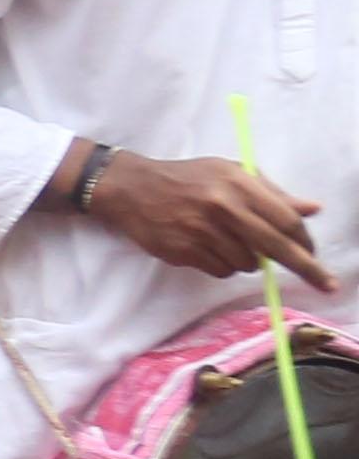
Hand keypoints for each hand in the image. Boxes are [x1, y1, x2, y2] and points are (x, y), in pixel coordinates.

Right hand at [87, 151, 331, 292]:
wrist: (132, 188)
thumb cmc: (189, 178)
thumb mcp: (231, 173)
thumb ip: (273, 193)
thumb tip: (313, 210)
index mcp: (238, 184)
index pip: (286, 219)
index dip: (306, 241)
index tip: (315, 254)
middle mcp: (222, 207)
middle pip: (276, 247)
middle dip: (306, 268)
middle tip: (326, 285)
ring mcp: (201, 232)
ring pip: (248, 263)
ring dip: (248, 260)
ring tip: (229, 242)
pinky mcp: (184, 251)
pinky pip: (221, 270)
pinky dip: (223, 264)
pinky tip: (208, 247)